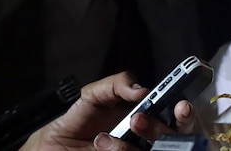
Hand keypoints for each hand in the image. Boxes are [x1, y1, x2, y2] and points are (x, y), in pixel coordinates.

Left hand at [19, 72, 195, 150]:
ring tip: (102, 140)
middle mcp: (147, 142)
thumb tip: (142, 89)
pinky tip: (101, 146)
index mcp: (146, 121)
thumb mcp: (91, 96)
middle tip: (138, 122)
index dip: (184, 113)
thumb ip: (115, 85)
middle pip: (175, 139)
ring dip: (130, 147)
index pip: (177, 118)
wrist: (46, 150)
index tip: (180, 107)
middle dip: (164, 130)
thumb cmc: (70, 123)